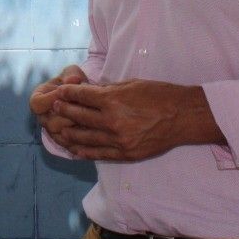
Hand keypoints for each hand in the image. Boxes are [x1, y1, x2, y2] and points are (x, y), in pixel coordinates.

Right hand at [30, 65, 87, 141]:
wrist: (81, 98)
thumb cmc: (73, 83)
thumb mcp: (71, 74)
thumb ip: (71, 75)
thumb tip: (74, 80)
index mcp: (38, 101)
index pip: (37, 104)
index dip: (52, 98)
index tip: (68, 92)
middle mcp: (43, 119)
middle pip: (52, 124)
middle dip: (70, 115)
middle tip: (85, 107)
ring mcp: (53, 133)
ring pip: (64, 137)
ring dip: (79, 128)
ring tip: (94, 119)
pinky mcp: (66, 143)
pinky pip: (73, 147)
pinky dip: (85, 141)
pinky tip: (97, 131)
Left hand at [45, 79, 223, 161]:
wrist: (183, 117)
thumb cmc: (159, 95)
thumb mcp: (131, 84)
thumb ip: (108, 90)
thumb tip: (90, 91)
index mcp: (112, 100)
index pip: (81, 96)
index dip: (67, 93)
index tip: (60, 92)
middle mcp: (112, 122)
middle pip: (79, 117)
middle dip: (64, 111)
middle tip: (54, 109)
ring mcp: (118, 140)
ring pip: (85, 138)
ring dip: (70, 133)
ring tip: (60, 130)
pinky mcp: (126, 154)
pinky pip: (99, 154)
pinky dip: (85, 151)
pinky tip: (76, 149)